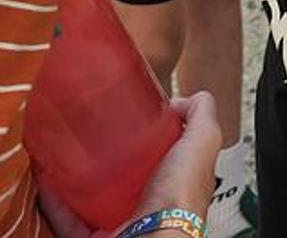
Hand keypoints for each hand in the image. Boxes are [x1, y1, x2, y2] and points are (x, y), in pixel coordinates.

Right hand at [38, 93, 220, 236]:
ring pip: (93, 196)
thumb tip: (185, 99)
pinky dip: (56, 202)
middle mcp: (148, 200)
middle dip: (104, 153)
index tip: (124, 111)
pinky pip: (70, 219)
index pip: (159, 151)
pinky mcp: (97, 236)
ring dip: (74, 177)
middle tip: (86, 130)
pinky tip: (47, 181)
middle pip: (123, 173)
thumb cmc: (180, 195)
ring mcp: (122, 220)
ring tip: (61, 152)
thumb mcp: (203, 141)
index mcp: (174, 179)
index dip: (144, 132)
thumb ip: (201, 114)